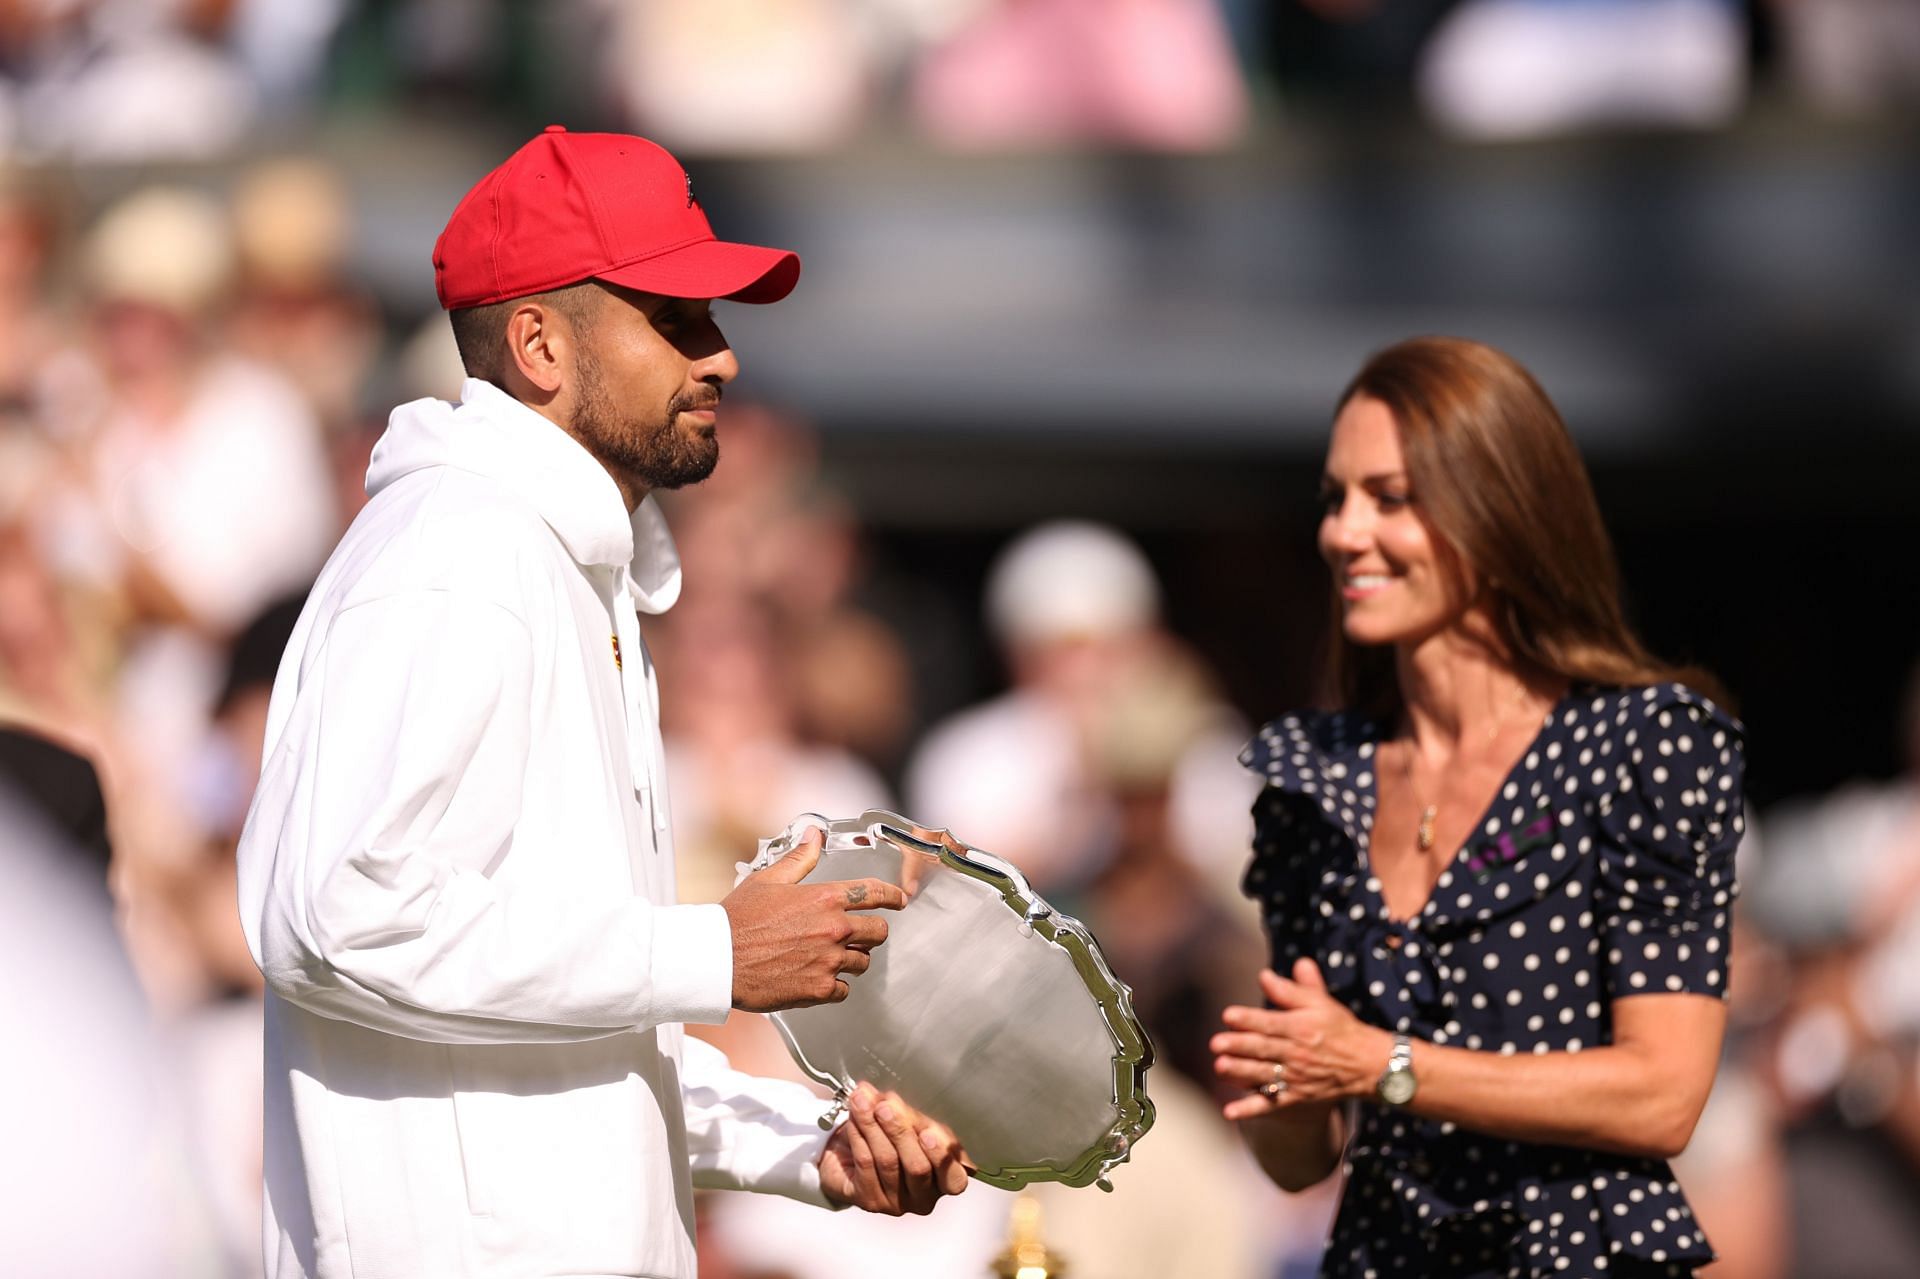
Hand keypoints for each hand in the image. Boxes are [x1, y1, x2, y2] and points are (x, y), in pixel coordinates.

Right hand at [721, 827, 907, 1011]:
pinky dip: (834, 985)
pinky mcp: (819, 989)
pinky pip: (844, 989)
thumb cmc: (738, 920)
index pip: (874, 893)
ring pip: (863, 961)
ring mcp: (829, 961)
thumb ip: (801, 859)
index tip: (899, 899)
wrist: (718, 960)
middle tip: (858, 934)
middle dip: (871, 931)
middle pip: (879, 931)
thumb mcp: (769, 879)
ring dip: (852, 958)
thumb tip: (814, 835)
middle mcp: (834, 929)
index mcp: (825, 898)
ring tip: (828, 956)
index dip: (892, 896)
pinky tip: (816, 976)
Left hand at [819, 1082, 969, 1214]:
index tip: (928, 1132)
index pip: (954, 1178)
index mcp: (945, 1178)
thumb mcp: (911, 1124)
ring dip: (872, 1127)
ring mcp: (896, 1203)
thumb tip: (889, 1102)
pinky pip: (865, 1163)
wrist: (854, 1154)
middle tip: (884, 1107)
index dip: (942, 1157)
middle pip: (917, 1167)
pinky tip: (854, 1120)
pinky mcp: (869, 1200)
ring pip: (887, 1162)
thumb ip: (907, 1115)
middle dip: (900, 1131)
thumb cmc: (892, 1139)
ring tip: (862, 1103)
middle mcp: (923, 1197)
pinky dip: (858, 1136)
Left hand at [1212, 959, 1394, 1120]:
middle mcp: (1297, 1053)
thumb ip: (1291, 990)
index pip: (1270, 1023)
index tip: (1228, 1016)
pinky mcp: (1296, 1097)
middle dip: (1238, 1046)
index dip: (1249, 1019)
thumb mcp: (1319, 1003)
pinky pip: (1271, 1105)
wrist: (1367, 1064)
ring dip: (1241, 1072)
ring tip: (1220, 1067)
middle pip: (1264, 1049)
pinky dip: (1250, 1110)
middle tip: (1215, 1043)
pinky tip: (1230, 1112)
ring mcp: (1296, 1077)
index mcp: (1301, 1027)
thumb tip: (1264, 975)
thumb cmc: (1339, 1028)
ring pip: (1264, 1074)